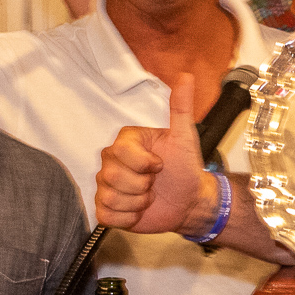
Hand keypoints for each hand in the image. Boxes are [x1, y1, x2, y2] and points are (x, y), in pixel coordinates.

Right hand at [95, 73, 214, 234]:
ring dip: (137, 202)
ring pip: (111, 197)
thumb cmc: (184, 168)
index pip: (123, 154)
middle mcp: (111, 162)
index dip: (145, 164)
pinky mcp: (106, 208)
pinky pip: (107, 215)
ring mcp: (106, 185)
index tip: (159, 165)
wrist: (188, 201)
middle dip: (142, 185)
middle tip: (154, 182)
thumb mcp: (184, 136)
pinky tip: (138, 210)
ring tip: (148, 196)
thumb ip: (181, 107)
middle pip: (114, 177)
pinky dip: (128, 217)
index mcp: (125, 142)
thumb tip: (185, 77)